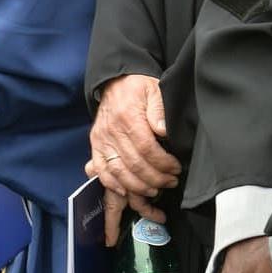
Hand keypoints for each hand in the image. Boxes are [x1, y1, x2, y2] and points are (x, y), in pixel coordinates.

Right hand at [87, 73, 179, 240]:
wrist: (115, 82)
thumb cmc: (138, 87)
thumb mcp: (154, 90)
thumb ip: (159, 110)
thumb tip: (163, 131)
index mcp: (127, 116)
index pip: (146, 148)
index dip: (162, 163)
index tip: (175, 168)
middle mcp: (111, 131)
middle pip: (133, 164)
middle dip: (155, 178)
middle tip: (170, 181)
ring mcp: (101, 140)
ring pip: (118, 172)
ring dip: (138, 186)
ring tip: (155, 189)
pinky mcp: (96, 146)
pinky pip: (101, 171)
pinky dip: (113, 184)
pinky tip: (128, 191)